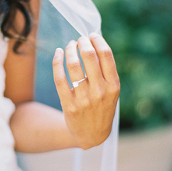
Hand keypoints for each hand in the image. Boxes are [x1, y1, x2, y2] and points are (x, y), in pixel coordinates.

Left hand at [53, 34, 119, 149]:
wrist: (92, 135)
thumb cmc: (101, 107)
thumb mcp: (111, 92)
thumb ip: (106, 71)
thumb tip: (94, 43)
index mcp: (114, 86)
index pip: (106, 56)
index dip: (97, 41)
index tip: (91, 35)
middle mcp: (100, 91)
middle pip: (89, 56)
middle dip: (82, 42)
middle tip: (78, 39)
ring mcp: (84, 98)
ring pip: (73, 65)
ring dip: (69, 49)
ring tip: (69, 46)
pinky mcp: (69, 104)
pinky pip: (59, 77)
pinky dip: (57, 61)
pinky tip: (58, 53)